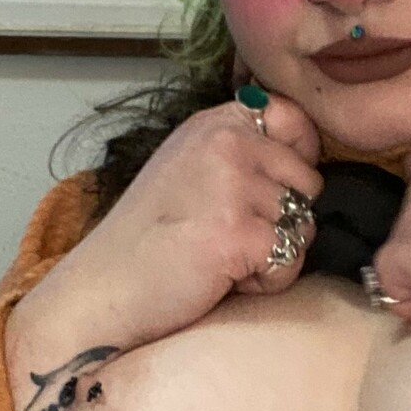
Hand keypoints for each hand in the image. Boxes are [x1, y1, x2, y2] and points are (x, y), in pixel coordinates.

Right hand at [17, 90, 321, 354]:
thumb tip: (302, 159)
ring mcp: (232, 185)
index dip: (298, 159)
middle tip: (229, 236)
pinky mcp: (239, 233)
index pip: (294, 119)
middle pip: (308, 181)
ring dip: (273, 254)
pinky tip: (223, 279)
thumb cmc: (145, 242)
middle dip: (283, 219)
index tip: (272, 188)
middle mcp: (225, 143)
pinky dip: (266, 283)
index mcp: (213, 124)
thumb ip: (237, 152)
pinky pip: (291, 261)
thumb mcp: (188, 168)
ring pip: (304, 225)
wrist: (102, 291)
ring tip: (221, 258)